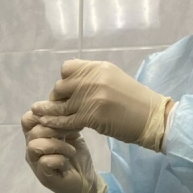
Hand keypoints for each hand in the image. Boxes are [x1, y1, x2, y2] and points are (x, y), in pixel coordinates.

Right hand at [22, 109, 104, 192]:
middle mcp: (32, 148)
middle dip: (55, 128)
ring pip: (35, 145)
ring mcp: (36, 162)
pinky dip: (59, 159)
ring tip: (70, 151)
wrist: (86, 181)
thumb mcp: (72, 134)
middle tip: (71, 133)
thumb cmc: (76, 157)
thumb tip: (62, 107)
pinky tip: (66, 161)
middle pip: (33, 130)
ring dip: (57, 145)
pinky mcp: (43, 175)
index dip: (41, 115)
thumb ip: (63, 122)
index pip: (27, 119)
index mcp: (37, 136)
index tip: (61, 118)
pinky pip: (44, 161)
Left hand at [33, 59, 171, 150]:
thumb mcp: (114, 80)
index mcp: (99, 67)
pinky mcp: (91, 115)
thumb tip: (72, 84)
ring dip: (50, 112)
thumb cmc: (135, 101)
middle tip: (58, 108)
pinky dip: (55, 123)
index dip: (63, 80)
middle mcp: (93, 78)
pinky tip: (48, 125)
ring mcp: (91, 96)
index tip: (66, 92)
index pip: (67, 68)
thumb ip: (94, 79)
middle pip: (60, 86)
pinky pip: (66, 120)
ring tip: (39, 116)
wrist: (153, 117)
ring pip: (60, 104)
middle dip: (57, 98)